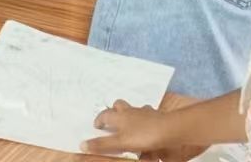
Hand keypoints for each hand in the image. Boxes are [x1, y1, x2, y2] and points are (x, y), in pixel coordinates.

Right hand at [85, 103, 199, 160]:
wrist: (169, 129)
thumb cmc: (143, 135)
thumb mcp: (120, 142)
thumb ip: (102, 144)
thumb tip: (81, 144)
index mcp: (119, 117)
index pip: (105, 115)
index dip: (99, 120)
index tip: (96, 125)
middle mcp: (130, 112)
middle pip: (119, 105)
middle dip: (114, 110)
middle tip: (111, 119)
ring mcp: (144, 112)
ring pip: (133, 108)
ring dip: (129, 113)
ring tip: (129, 122)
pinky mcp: (155, 116)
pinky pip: (148, 114)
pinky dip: (145, 118)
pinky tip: (146, 125)